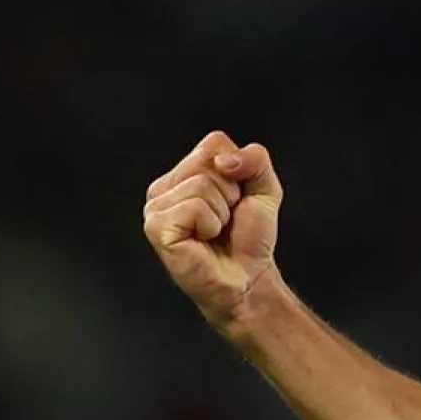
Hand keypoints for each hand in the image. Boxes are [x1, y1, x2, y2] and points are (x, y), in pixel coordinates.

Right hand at [143, 130, 283, 328]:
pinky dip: (210, 225)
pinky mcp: (156, 228)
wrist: (247, 277)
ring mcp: (155, 208)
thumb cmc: (248, 237)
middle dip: (231, 192)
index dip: (239, 171)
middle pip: (209, 161)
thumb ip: (255, 159)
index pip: (214, 142)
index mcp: (184, 173)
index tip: (235, 200)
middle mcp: (164, 187)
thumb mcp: (264, 188)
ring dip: (221, 212)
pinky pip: (194, 207)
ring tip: (215, 231)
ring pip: (202, 184)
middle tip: (225, 219)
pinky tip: (203, 240)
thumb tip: (224, 160)